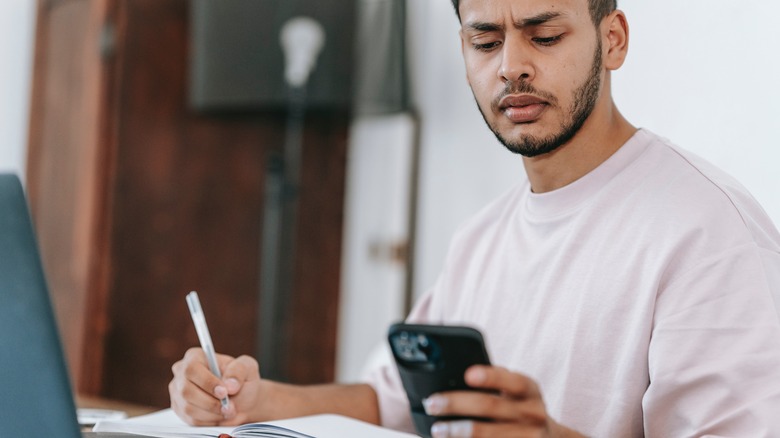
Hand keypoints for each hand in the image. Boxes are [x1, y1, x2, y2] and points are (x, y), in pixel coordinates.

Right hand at [169, 347, 265, 425]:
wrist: (242, 400)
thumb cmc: (242, 380)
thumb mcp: (247, 368)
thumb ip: (238, 371)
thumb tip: (229, 384)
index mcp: (195, 356)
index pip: (192, 369)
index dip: (207, 382)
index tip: (224, 392)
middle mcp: (182, 372)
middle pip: (186, 390)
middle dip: (210, 402)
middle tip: (229, 407)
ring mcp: (178, 391)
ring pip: (188, 407)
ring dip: (211, 413)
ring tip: (228, 411)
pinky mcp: (180, 408)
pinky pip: (190, 419)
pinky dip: (208, 420)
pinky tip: (219, 415)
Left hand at [422, 365, 583, 437]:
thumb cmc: (522, 410)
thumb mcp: (519, 392)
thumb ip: (498, 381)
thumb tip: (461, 374)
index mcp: (530, 391)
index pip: (513, 380)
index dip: (491, 377)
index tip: (468, 374)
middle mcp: (533, 414)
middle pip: (491, 406)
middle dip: (457, 403)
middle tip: (433, 403)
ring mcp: (529, 437)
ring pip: (487, 433)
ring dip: (458, 431)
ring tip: (438, 429)